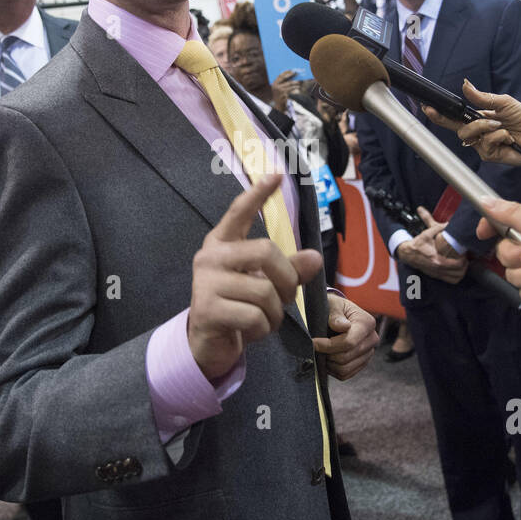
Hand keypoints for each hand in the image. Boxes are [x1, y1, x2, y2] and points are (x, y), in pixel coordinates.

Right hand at [188, 175, 323, 380]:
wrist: (207, 343)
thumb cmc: (237, 308)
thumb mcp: (265, 285)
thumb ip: (289, 270)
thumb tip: (315, 258)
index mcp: (222, 244)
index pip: (239, 213)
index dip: (258, 194)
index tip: (277, 176)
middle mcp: (210, 258)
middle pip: (265, 251)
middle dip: (286, 279)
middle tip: (285, 298)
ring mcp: (205, 283)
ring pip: (263, 291)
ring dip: (274, 313)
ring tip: (264, 319)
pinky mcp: (207, 309)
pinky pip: (254, 316)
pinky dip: (263, 329)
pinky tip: (251, 331)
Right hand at [271, 69, 304, 111]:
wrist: (278, 106)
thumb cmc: (280, 96)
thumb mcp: (278, 89)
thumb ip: (282, 83)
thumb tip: (290, 75)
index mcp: (274, 84)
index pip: (280, 76)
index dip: (286, 72)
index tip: (291, 70)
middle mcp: (275, 86)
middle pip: (284, 78)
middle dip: (291, 75)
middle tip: (296, 73)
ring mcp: (279, 90)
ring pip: (289, 83)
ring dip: (295, 82)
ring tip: (299, 81)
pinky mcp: (284, 94)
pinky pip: (291, 89)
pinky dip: (295, 88)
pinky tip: (298, 87)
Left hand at [312, 294, 377, 379]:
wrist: (339, 314)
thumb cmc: (335, 307)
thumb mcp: (333, 305)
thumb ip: (336, 315)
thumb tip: (343, 326)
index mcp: (367, 323)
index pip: (349, 342)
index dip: (328, 346)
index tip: (313, 342)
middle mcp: (372, 339)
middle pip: (346, 357)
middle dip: (327, 354)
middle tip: (315, 347)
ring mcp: (368, 353)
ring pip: (345, 368)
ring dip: (328, 364)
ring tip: (320, 353)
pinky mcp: (362, 363)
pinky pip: (345, 374)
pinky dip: (333, 370)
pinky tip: (326, 359)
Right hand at [394, 208, 466, 284]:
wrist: (407, 254)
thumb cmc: (417, 244)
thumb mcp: (427, 234)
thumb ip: (438, 228)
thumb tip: (449, 223)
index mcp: (437, 260)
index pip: (457, 264)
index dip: (464, 259)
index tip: (463, 253)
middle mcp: (438, 269)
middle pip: (459, 273)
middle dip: (465, 265)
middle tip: (465, 257)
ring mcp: (437, 274)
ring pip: (456, 278)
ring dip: (462, 271)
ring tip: (462, 263)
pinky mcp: (436, 275)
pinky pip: (451, 281)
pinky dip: (457, 277)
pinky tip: (457, 269)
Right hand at [425, 80, 520, 167]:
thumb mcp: (502, 102)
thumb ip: (481, 97)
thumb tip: (465, 84)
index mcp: (478, 120)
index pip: (454, 118)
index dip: (440, 115)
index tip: (429, 108)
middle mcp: (479, 134)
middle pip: (459, 130)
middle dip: (474, 123)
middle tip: (492, 120)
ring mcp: (484, 146)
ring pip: (471, 137)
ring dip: (488, 129)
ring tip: (504, 128)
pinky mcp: (492, 156)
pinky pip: (486, 145)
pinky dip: (499, 138)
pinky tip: (509, 138)